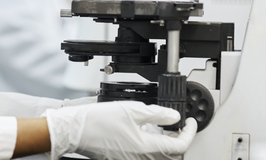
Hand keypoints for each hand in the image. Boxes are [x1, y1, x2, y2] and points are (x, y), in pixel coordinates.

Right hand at [44, 101, 196, 159]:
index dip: (189, 133)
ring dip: (164, 141)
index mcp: (145, 147)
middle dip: (178, 138)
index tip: (191, 122)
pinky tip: (144, 130)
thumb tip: (174, 117)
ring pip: (156, 154)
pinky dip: (150, 143)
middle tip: (179, 124)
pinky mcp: (122, 158)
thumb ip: (157, 114)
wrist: (74, 130)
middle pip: (169, 154)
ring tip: (162, 125)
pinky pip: (143, 154)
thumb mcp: (132, 110)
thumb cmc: (98, 121)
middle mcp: (140, 158)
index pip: (178, 146)